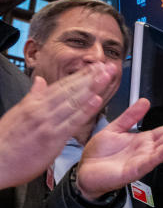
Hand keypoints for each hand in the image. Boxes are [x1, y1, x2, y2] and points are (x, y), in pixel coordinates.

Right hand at [0, 64, 115, 189]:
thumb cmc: (5, 141)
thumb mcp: (17, 113)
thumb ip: (33, 97)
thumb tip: (40, 81)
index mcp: (34, 104)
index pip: (62, 86)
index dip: (80, 76)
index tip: (95, 67)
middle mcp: (41, 110)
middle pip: (71, 90)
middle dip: (91, 77)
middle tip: (108, 67)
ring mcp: (47, 123)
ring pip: (73, 102)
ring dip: (92, 88)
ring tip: (107, 76)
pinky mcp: (52, 138)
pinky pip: (72, 122)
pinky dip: (85, 110)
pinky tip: (96, 100)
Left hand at [75, 99, 162, 200]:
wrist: (84, 172)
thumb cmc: (98, 155)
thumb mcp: (114, 128)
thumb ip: (130, 116)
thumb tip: (144, 101)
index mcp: (142, 140)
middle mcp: (145, 150)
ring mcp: (141, 160)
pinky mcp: (134, 170)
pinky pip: (150, 161)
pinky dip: (161, 154)